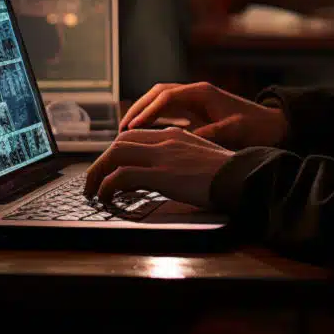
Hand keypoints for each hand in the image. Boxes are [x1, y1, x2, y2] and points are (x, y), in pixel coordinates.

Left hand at [84, 126, 230, 206]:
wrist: (241, 176)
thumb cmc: (227, 173)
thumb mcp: (201, 158)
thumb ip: (180, 159)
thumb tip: (163, 175)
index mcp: (175, 134)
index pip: (135, 135)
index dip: (116, 151)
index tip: (109, 168)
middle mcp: (165, 140)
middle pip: (119, 142)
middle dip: (101, 162)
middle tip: (94, 180)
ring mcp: (162, 155)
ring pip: (114, 155)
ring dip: (97, 174)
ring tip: (92, 191)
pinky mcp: (161, 174)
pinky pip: (121, 177)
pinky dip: (107, 187)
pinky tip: (106, 198)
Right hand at [120, 81, 287, 149]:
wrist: (274, 126)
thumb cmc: (256, 127)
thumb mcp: (232, 132)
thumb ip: (207, 135)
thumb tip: (181, 141)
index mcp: (203, 93)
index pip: (167, 97)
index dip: (147, 111)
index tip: (131, 128)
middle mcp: (197, 92)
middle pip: (158, 94)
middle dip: (138, 108)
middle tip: (121, 128)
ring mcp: (196, 101)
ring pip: (161, 101)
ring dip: (144, 113)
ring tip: (126, 131)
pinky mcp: (198, 111)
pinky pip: (169, 111)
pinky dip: (154, 119)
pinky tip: (145, 134)